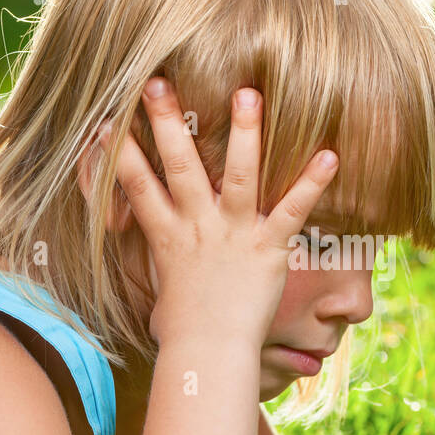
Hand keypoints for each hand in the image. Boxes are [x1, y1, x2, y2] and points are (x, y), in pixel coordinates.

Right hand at [97, 79, 338, 347]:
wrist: (208, 353)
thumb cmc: (186, 327)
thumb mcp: (162, 285)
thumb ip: (160, 258)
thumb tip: (150, 252)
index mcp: (168, 234)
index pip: (137, 185)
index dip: (118, 152)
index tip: (104, 120)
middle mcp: (198, 225)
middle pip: (178, 165)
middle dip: (166, 122)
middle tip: (158, 81)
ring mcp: (233, 233)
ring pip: (236, 174)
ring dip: (244, 133)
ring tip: (248, 93)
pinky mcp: (268, 247)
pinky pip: (292, 209)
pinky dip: (312, 182)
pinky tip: (331, 154)